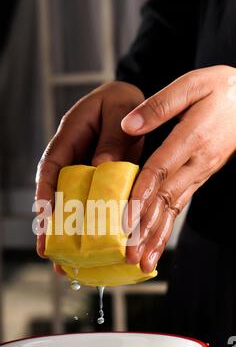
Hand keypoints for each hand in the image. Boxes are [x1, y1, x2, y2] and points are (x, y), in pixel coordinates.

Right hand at [35, 81, 144, 266]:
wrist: (136, 107)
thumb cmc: (123, 102)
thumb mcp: (121, 109)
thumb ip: (113, 137)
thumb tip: (103, 166)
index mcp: (69, 137)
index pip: (51, 167)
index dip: (45, 193)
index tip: (44, 218)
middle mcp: (72, 159)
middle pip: (56, 194)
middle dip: (50, 225)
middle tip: (47, 252)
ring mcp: (85, 174)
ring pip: (72, 206)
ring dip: (68, 234)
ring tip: (65, 263)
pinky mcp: (99, 186)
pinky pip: (93, 208)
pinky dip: (93, 228)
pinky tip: (94, 250)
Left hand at [121, 65, 235, 272]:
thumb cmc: (220, 89)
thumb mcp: (192, 84)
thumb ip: (160, 105)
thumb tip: (128, 124)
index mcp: (192, 137)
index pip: (161, 169)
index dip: (142, 195)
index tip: (126, 218)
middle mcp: (196, 162)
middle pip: (166, 199)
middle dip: (145, 229)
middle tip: (129, 255)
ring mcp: (199, 174)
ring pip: (173, 209)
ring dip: (155, 237)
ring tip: (140, 262)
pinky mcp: (198, 179)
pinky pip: (179, 207)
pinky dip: (165, 229)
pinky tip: (154, 246)